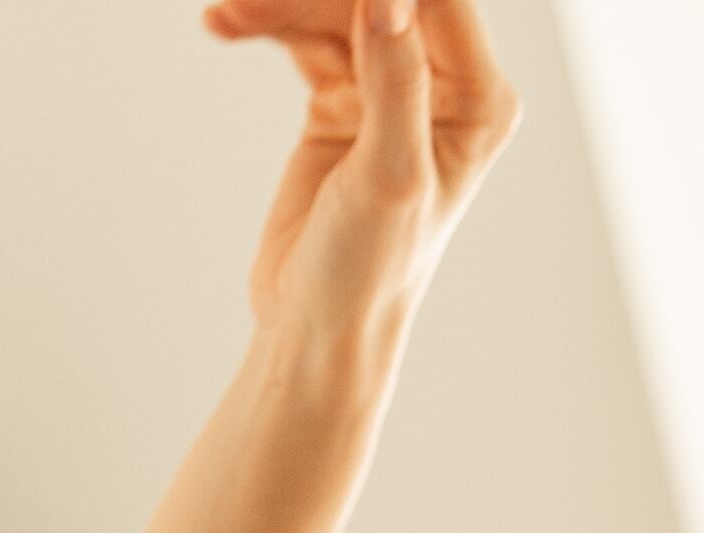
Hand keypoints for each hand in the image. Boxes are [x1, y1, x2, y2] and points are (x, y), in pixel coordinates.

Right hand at [210, 0, 521, 368]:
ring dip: (279, 8)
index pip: (439, 3)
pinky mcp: (344, 100)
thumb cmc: (369, 272)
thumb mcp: (387, 177)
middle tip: (246, 3)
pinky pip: (308, 38)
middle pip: (379, 2)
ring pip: (336, 13)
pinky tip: (225, 26)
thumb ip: (394, 82)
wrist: (317, 328)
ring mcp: (390, 90)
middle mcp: (444, 87)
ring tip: (224, 17)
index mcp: (479, 101)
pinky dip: (268, 27)